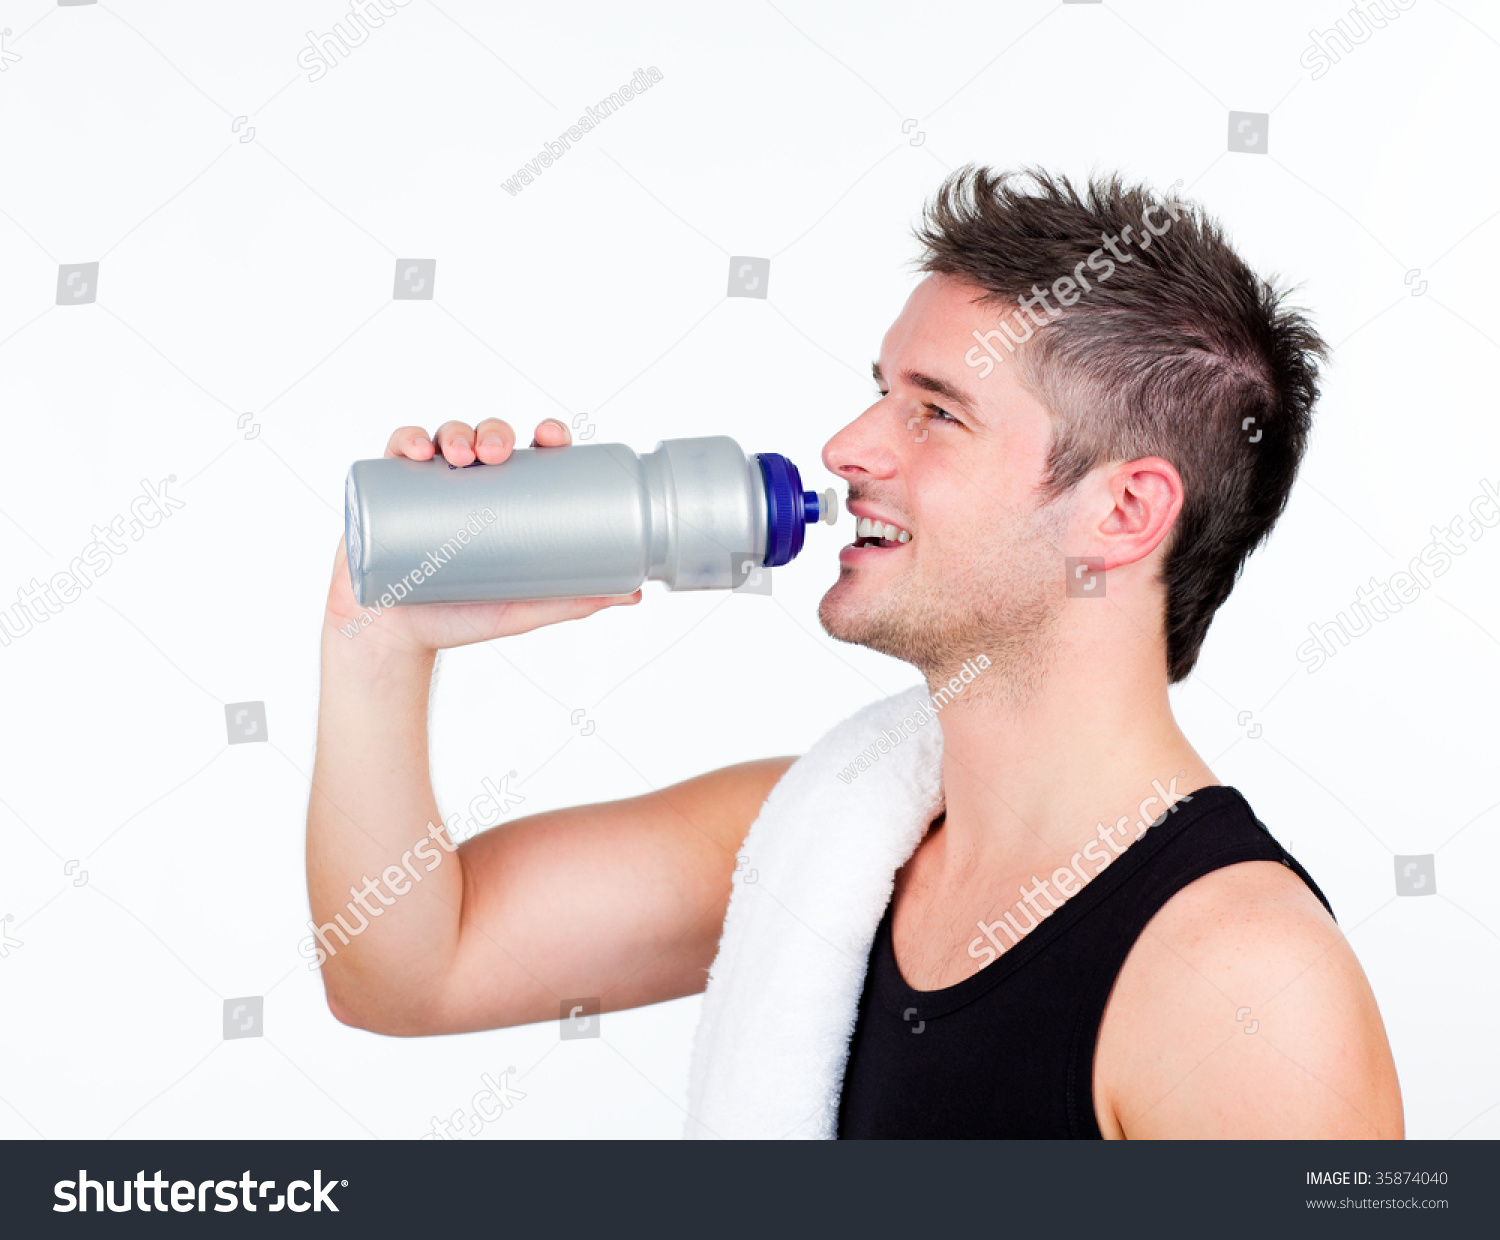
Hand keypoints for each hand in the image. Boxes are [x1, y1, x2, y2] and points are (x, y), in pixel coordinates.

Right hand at [323, 417, 640, 654]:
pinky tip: (418, 449)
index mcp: (505, 500)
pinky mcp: (386, 491)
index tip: (553, 437)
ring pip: (445, 437)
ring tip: (460, 454)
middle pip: (487, 438)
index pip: (530, 454)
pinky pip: (396, 451)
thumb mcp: (522, 610)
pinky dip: (407, 439)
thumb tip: (634, 595)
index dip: (544, 434)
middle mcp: (468, 485)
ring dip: (454, 431)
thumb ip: (572, 601)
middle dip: (494, 431)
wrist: (396, 641)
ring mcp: (427, 484)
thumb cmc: (462, 619)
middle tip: (497, 454)